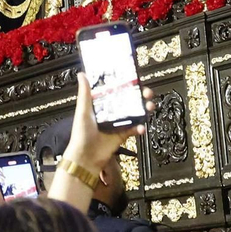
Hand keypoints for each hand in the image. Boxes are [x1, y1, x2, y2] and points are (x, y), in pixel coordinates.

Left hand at [50, 73, 154, 212]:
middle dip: (139, 96)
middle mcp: (110, 113)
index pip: (115, 91)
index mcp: (100, 105)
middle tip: (146, 93)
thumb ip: (85, 93)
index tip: (134, 79)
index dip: (125, 85)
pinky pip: (135, 129)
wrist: (86, 157)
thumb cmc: (81, 134)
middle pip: (128, 100)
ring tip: (149, 107)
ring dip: (144, 109)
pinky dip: (140, 128)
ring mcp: (117, 123)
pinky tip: (141, 127)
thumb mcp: (83, 111)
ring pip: (134, 113)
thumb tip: (82, 74)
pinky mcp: (123, 135)